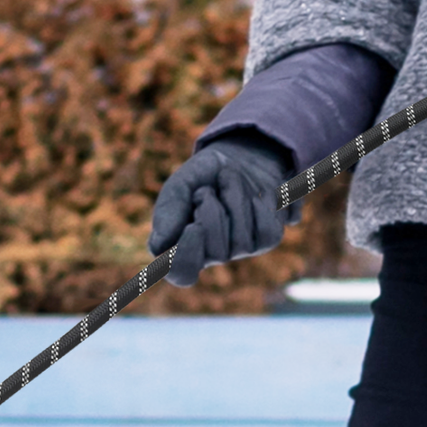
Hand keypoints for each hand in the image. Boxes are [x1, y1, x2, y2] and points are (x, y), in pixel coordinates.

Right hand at [148, 132, 292, 287]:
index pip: (181, 273)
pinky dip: (260, 206)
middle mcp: (212, 255)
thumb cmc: (203, 175)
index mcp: (182, 246)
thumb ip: (168, 212)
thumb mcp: (180, 185)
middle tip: (207, 188)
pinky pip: (267, 233)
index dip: (186, 257)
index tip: (193, 227)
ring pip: (243, 242)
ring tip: (229, 180)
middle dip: (213, 211)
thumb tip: (159, 247)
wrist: (242, 153)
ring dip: (236, 201)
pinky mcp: (267, 240)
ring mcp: (241, 250)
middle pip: (216, 253)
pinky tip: (254, 193)